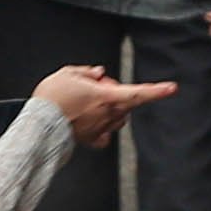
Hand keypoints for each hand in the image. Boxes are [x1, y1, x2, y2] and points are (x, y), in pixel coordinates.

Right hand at [30, 64, 180, 150]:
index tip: (172, 88)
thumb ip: (87, 71)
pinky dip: (103, 128)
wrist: (39, 123)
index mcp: (105, 96)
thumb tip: (98, 73)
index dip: (157, 91)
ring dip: (112, 108)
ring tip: (89, 102)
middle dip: (116, 92)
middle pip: (126, 103)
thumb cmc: (52, 96)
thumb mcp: (68, 73)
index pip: (137, 93)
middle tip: (96, 86)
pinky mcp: (91, 139)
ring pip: (118, 117)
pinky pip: (105, 134)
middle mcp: (107, 114)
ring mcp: (100, 128)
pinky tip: (91, 122)